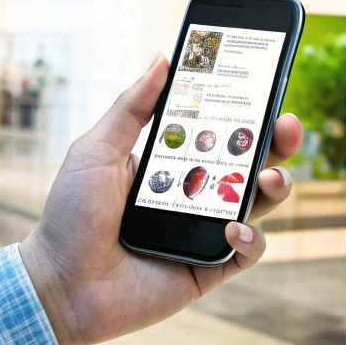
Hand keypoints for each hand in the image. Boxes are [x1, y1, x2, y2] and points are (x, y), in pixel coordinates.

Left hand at [16, 54, 302, 344]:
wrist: (58, 285)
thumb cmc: (70, 216)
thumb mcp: (96, 151)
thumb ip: (131, 108)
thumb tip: (162, 59)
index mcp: (171, 162)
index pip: (219, 130)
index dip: (247, 109)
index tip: (265, 85)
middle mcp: (194, 194)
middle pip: (250, 162)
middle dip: (276, 141)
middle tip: (286, 125)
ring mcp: (204, 231)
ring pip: (258, 204)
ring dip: (275, 185)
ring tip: (269, 177)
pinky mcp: (209, 269)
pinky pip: (247, 252)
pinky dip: (251, 239)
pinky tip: (233, 228)